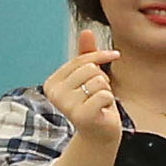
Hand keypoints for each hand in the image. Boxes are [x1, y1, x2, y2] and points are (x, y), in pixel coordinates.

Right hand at [42, 27, 123, 141]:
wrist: (100, 134)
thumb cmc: (94, 103)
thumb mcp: (90, 76)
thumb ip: (87, 55)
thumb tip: (86, 31)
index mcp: (52, 83)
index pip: (81, 60)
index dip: (100, 57)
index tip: (113, 56)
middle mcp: (54, 94)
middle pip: (89, 69)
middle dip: (102, 79)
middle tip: (98, 95)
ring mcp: (66, 106)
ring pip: (98, 81)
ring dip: (106, 91)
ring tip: (99, 103)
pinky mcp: (81, 116)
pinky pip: (105, 94)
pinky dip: (109, 101)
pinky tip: (102, 111)